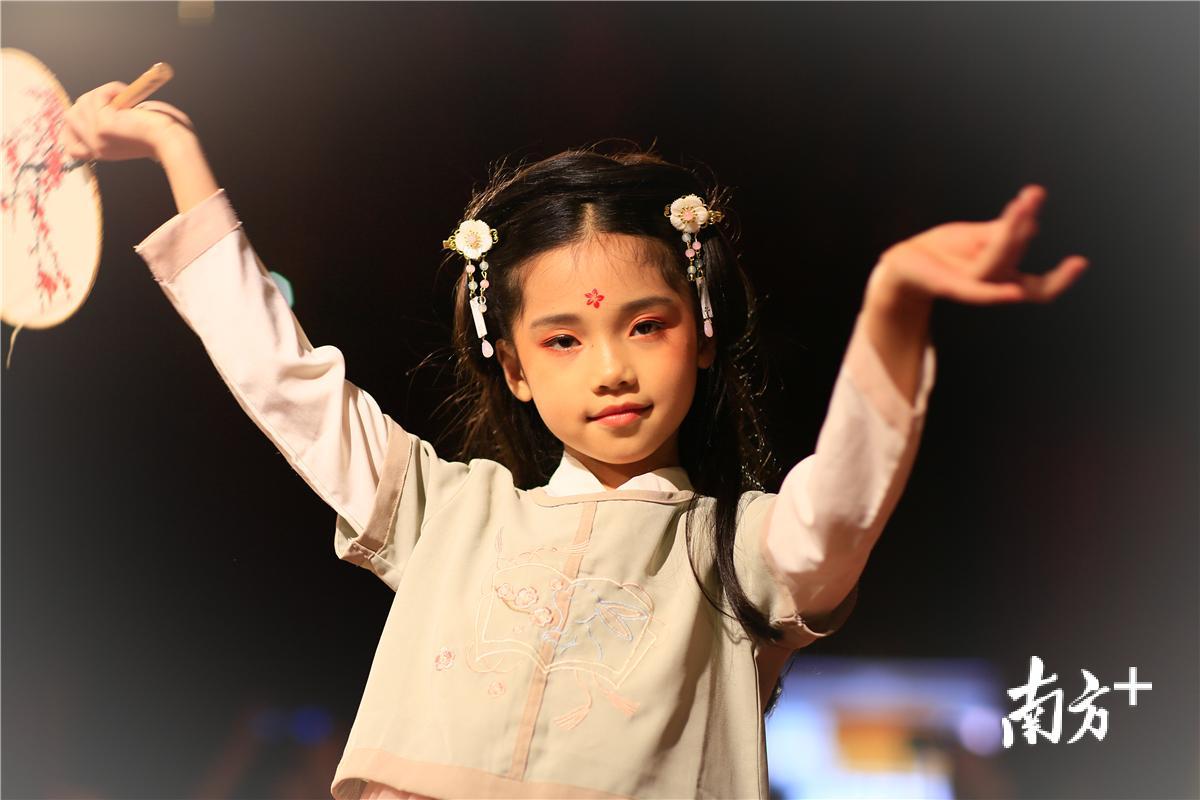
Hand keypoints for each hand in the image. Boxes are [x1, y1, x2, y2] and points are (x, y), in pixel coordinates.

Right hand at [62, 82, 194, 162]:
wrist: (174, 139)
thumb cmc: (163, 134)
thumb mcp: (128, 132)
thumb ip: (110, 122)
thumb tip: (104, 104)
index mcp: (101, 152)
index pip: (70, 144)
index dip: (74, 127)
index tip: (94, 112)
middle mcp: (95, 147)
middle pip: (71, 116)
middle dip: (91, 101)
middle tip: (118, 101)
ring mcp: (96, 137)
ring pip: (82, 102)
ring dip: (104, 93)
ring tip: (127, 99)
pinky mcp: (102, 125)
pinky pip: (98, 95)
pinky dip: (112, 89)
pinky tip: (128, 97)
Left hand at [869, 185, 1089, 307]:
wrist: (903, 262)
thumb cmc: (942, 250)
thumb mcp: (977, 236)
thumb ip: (1003, 232)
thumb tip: (1030, 219)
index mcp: (1003, 276)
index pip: (1039, 286)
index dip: (1061, 279)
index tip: (1080, 262)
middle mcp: (991, 284)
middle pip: (1016, 256)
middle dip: (1024, 224)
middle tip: (1034, 194)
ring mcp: (970, 286)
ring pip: (998, 260)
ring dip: (1011, 233)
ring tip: (1021, 204)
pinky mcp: (948, 286)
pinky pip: (975, 292)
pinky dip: (995, 295)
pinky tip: (1013, 293)